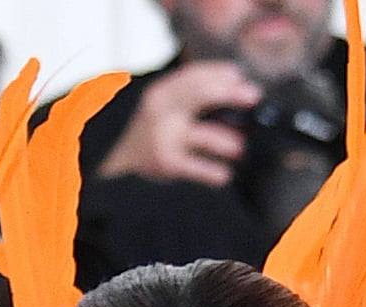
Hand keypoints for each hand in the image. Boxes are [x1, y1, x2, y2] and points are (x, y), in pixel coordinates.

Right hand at [96, 60, 265, 186]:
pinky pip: (197, 168)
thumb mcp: (163, 104)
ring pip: (205, 135)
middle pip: (201, 94)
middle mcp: (162, 110)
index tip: (240, 76)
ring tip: (238, 146)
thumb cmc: (146, 132)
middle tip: (252, 96)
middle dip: (230, 93)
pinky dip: (213, 172)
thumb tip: (235, 82)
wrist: (113, 160)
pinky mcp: (166, 162)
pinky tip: (223, 174)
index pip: (194, 75)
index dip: (220, 73)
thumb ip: (191, 92)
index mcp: (161, 92)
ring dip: (227, 141)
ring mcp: (164, 137)